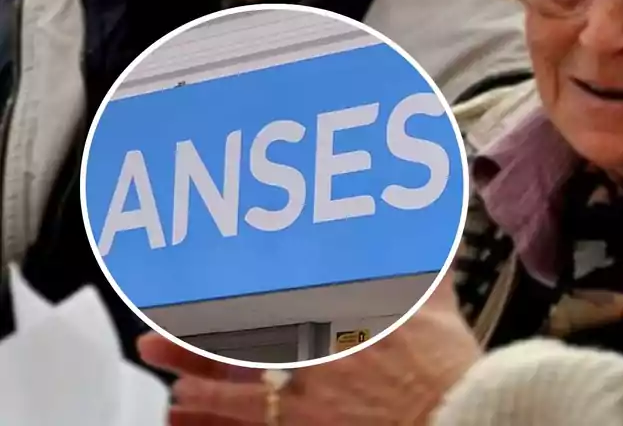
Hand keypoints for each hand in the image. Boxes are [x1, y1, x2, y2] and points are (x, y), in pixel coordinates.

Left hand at [141, 277, 481, 425]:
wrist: (458, 416)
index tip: (203, 286)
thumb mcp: (436, 304)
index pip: (274, 300)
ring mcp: (304, 396)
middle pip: (237, 343)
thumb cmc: (447, 369)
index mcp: (338, 317)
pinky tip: (188, 414)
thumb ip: (423, 265)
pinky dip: (213, 418)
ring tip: (168, 377)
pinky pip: (247, 424)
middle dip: (192, 340)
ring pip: (233, 388)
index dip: (232, 295)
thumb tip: (433, 225)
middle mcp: (312, 355)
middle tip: (155, 338)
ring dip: (193, 381)